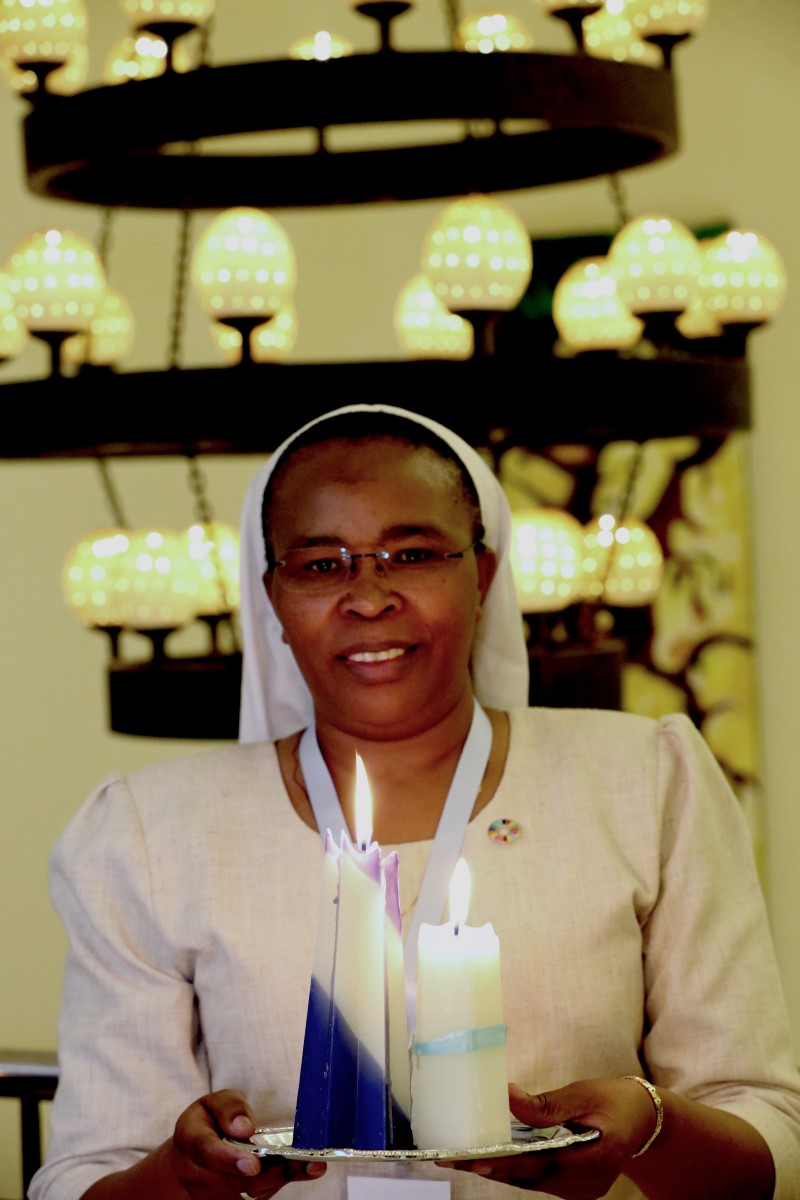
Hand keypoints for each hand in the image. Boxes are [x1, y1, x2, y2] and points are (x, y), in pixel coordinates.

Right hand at [168, 1089, 326, 1198]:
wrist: (190, 1161)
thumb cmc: (206, 1125)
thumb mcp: (212, 1103)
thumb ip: (228, 1108)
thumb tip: (245, 1128)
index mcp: (192, 1142)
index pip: (207, 1153)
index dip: (230, 1160)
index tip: (253, 1163)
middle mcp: (200, 1176)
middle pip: (236, 1182)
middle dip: (271, 1173)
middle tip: (301, 1162)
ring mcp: (216, 1196)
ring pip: (251, 1192)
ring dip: (283, 1179)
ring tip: (313, 1164)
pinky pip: (260, 1195)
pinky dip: (281, 1181)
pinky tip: (304, 1168)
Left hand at [437, 1078, 654, 1199]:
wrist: (645, 1120)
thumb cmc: (614, 1099)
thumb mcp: (583, 1093)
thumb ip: (547, 1104)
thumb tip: (508, 1097)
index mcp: (597, 1156)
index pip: (545, 1164)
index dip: (509, 1164)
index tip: (475, 1161)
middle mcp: (589, 1183)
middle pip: (533, 1177)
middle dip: (490, 1167)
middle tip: (451, 1157)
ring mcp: (583, 1190)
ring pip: (534, 1182)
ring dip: (499, 1170)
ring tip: (461, 1158)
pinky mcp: (578, 1188)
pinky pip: (541, 1181)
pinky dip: (517, 1170)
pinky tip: (491, 1159)